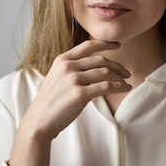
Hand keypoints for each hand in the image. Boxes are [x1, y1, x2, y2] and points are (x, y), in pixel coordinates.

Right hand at [8, 40, 130, 165]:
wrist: (39, 121)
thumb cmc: (51, 102)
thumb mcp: (58, 77)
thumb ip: (74, 69)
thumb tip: (98, 68)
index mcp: (63, 59)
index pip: (88, 46)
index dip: (105, 43)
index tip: (118, 44)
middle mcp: (68, 66)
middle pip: (101, 59)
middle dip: (117, 66)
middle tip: (127, 73)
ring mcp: (73, 79)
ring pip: (105, 72)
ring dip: (120, 78)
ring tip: (126, 83)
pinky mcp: (79, 94)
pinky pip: (106, 87)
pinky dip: (119, 87)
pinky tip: (124, 89)